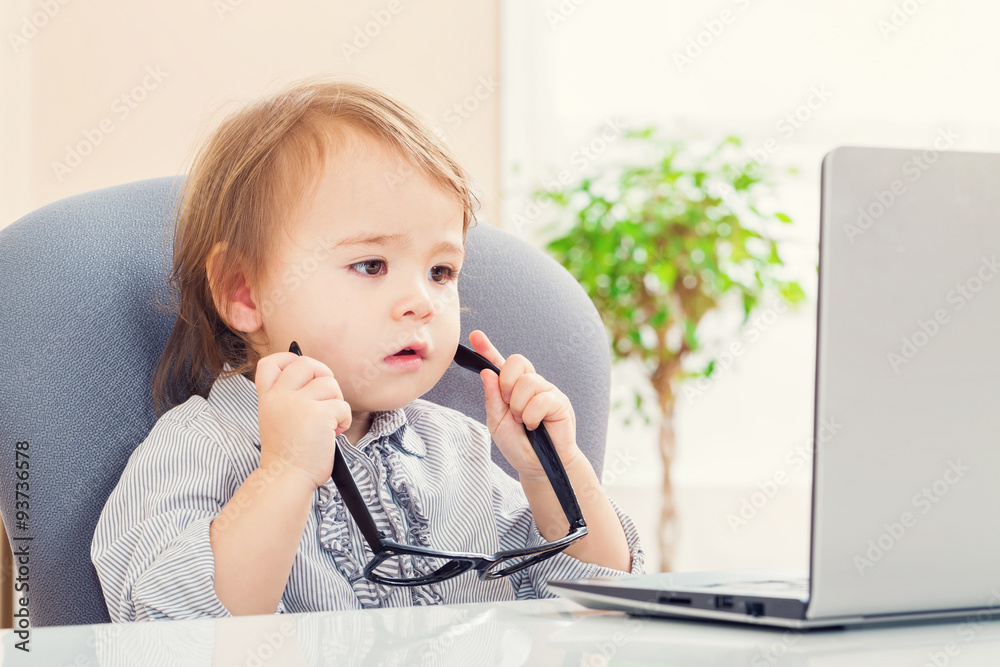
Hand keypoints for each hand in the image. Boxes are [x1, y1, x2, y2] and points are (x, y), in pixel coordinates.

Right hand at [254, 351, 351, 488]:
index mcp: (268, 398)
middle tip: (327, 395)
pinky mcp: (319, 415)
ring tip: (328, 423)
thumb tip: (317, 378)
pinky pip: (343, 406)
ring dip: (336, 402)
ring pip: (330, 384)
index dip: (288, 359)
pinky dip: (344, 420)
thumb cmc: (288, 454)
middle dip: (323, 375)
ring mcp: (298, 404)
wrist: (287, 478)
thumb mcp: (277, 419)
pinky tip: (333, 434)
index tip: (301, 369)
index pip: (270, 363)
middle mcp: (280, 397)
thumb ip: (288, 398)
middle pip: (306, 363)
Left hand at [469, 330, 582, 479]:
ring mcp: (547, 391)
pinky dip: (532, 416)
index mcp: (513, 388)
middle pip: (517, 361)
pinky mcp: (560, 402)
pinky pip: (542, 399)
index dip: (488, 348)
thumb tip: (487, 373)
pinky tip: (535, 426)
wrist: (539, 467)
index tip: (475, 336)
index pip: (500, 363)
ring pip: (528, 381)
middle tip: (509, 406)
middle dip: (507, 383)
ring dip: (519, 407)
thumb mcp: (497, 423)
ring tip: (524, 422)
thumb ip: (492, 398)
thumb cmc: (519, 446)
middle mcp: (531, 385)